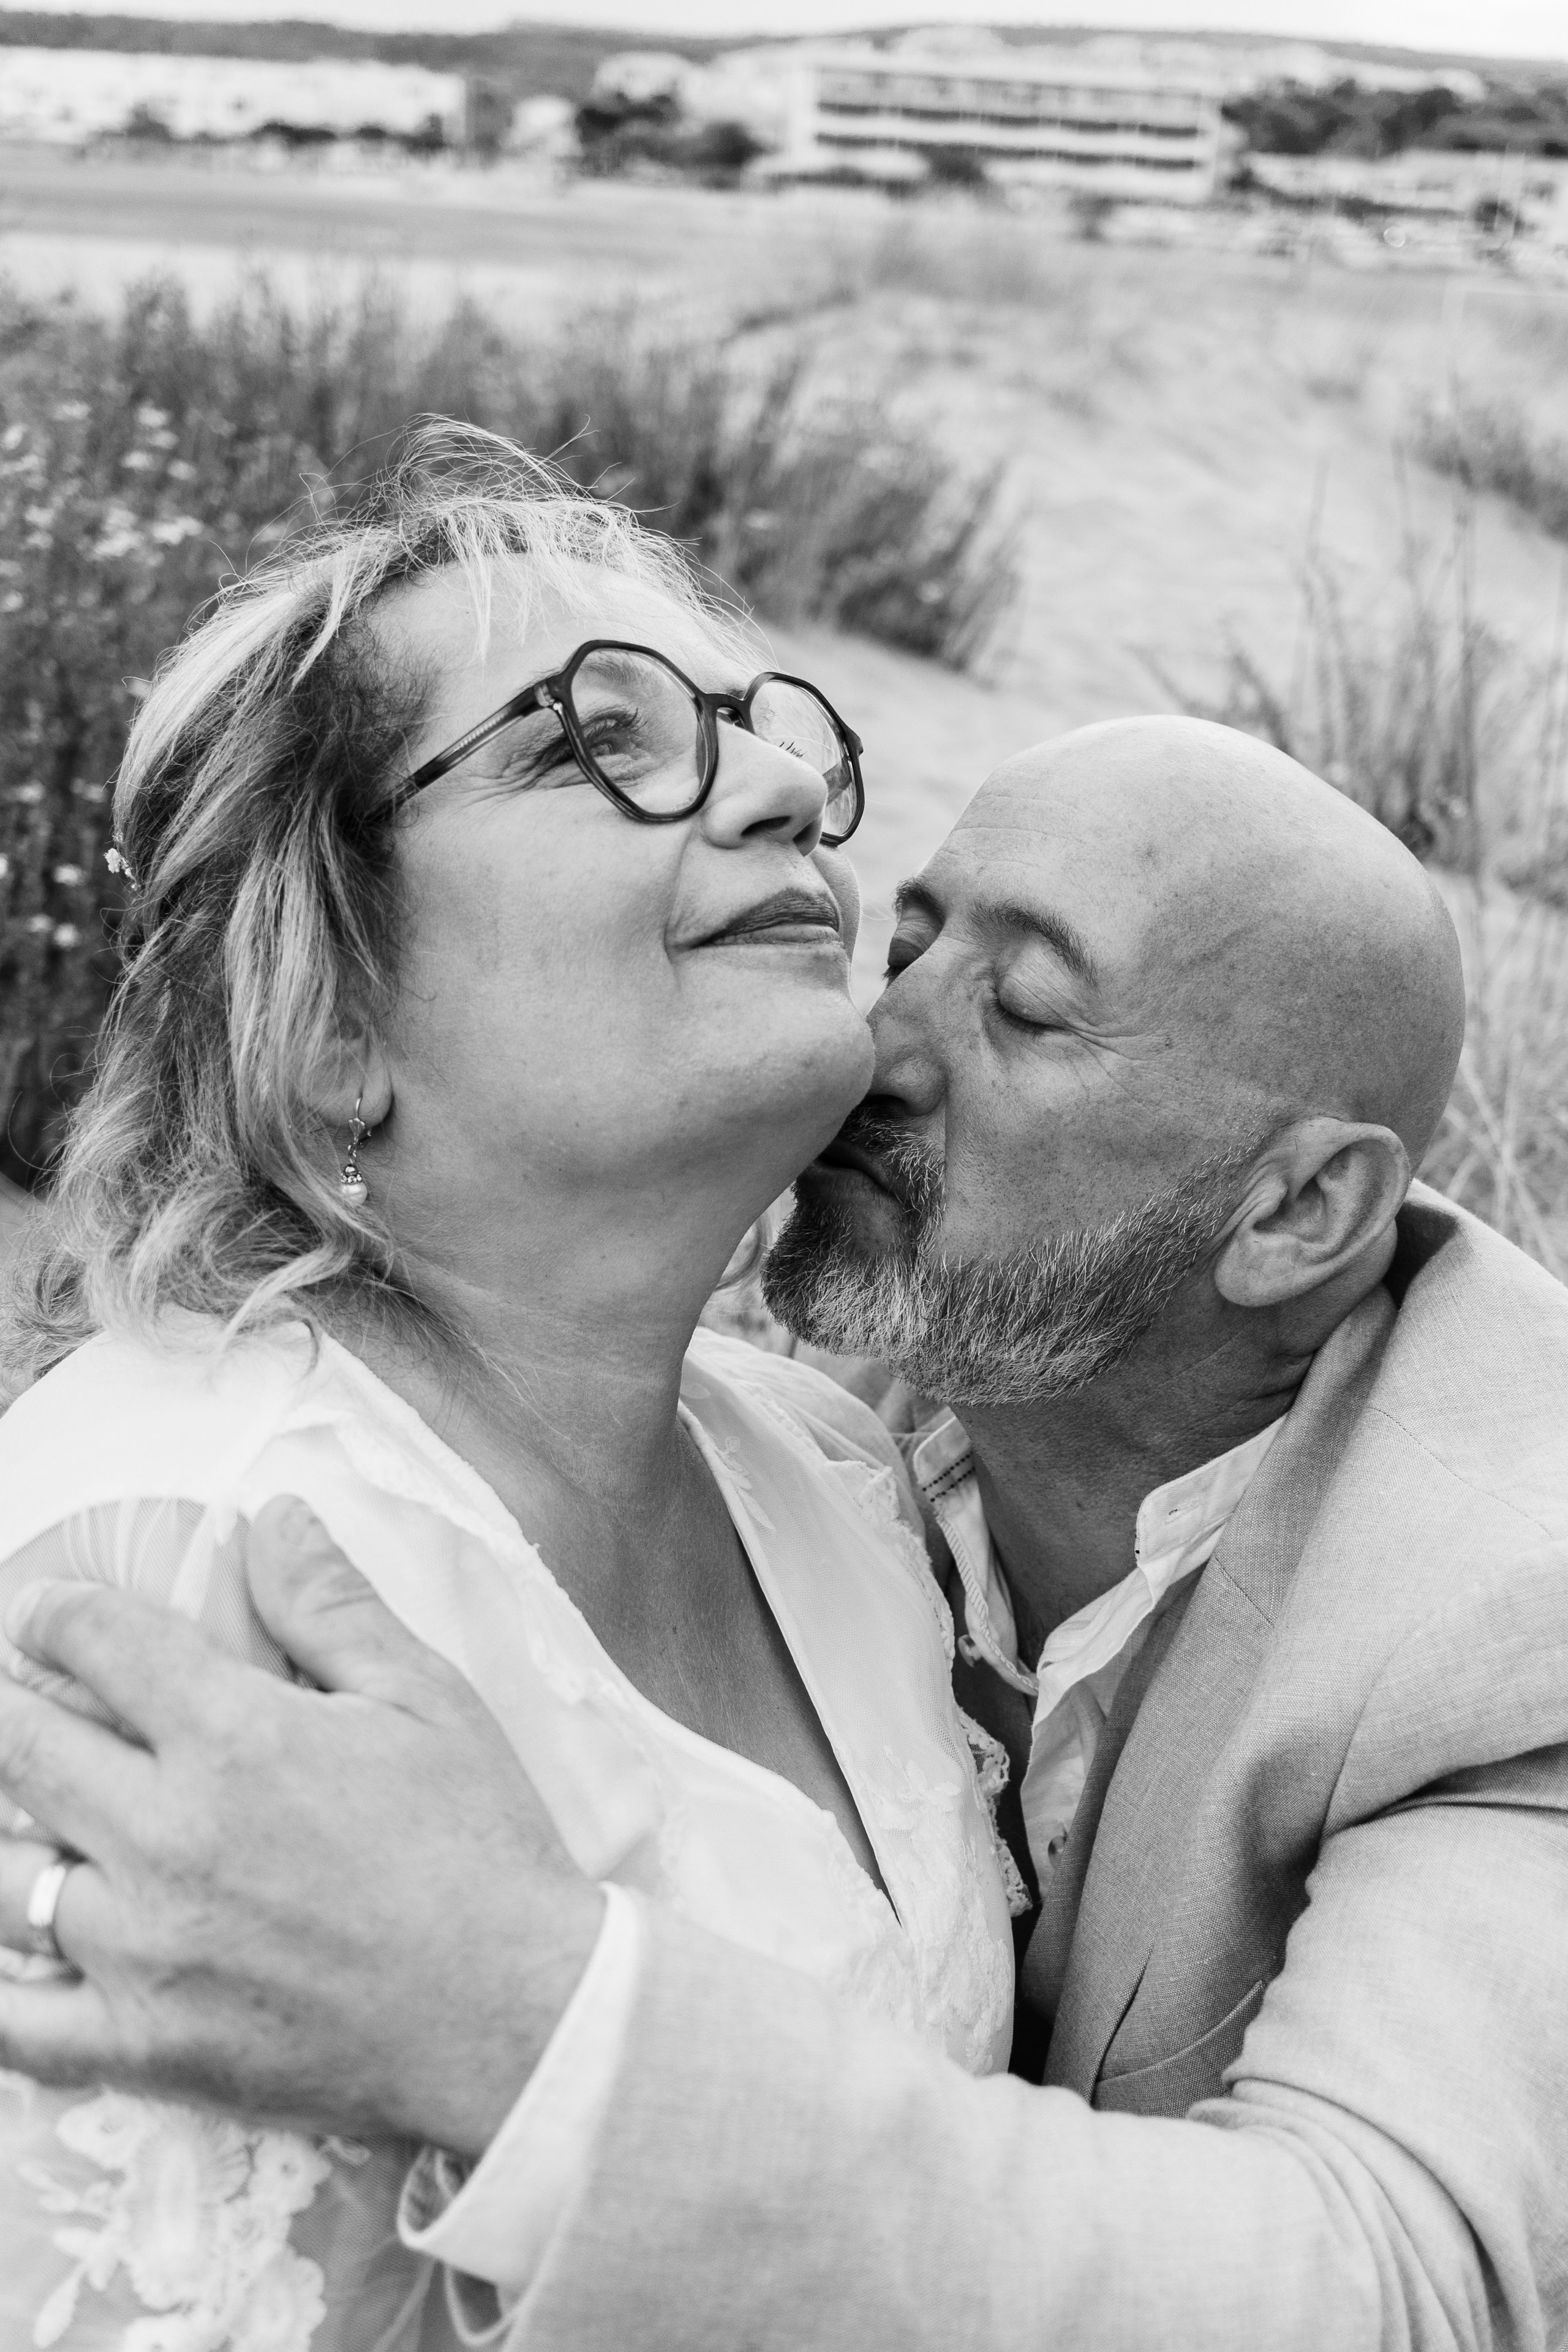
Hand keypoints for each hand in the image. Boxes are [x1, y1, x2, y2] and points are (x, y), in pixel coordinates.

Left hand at [0, 1498, 604, 2156]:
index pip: (96, 1644)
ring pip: (3, 1880)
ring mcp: (144, 1952)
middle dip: (3, 1707)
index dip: (54, 1615)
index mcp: (235, 1737)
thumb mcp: (425, 1696)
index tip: (43, 1615)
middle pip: (18, 1749)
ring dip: (2, 1834)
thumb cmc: (480, 1845)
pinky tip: (11, 1948)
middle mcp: (167, 1837)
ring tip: (25, 1814)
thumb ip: (330, 1604)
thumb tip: (271, 1516)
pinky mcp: (145, 2049)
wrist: (520, 2013)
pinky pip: (15, 2024)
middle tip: (13, 1700)